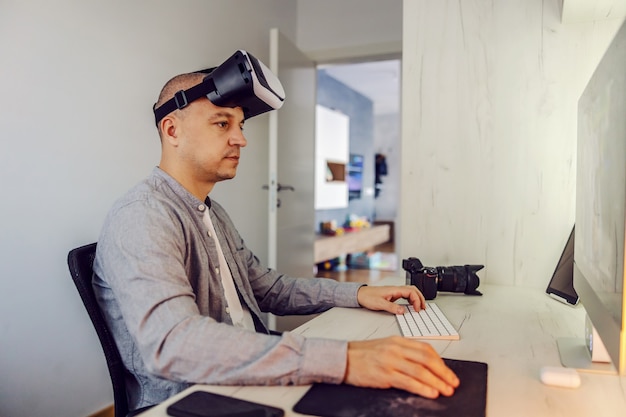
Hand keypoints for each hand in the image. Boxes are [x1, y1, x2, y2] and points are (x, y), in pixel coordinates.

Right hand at [344, 336, 459, 397]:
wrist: (343, 358)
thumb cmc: (363, 355)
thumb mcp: (385, 347)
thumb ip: (403, 353)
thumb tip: (424, 365)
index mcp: (398, 341)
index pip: (425, 349)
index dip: (440, 362)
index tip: (448, 372)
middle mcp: (396, 349)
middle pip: (427, 359)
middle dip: (443, 372)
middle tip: (453, 383)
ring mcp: (390, 361)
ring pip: (420, 371)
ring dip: (437, 382)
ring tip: (446, 390)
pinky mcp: (384, 374)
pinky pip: (408, 381)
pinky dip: (422, 388)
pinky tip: (431, 392)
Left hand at [357, 285, 425, 314]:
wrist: (360, 294)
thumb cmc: (368, 297)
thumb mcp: (379, 304)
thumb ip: (392, 308)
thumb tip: (403, 311)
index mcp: (394, 290)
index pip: (411, 291)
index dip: (417, 300)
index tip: (418, 309)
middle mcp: (396, 289)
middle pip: (413, 290)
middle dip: (420, 298)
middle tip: (424, 308)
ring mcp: (395, 292)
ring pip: (410, 292)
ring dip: (417, 298)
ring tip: (420, 307)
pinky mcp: (393, 295)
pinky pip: (405, 295)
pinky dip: (411, 300)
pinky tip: (411, 305)